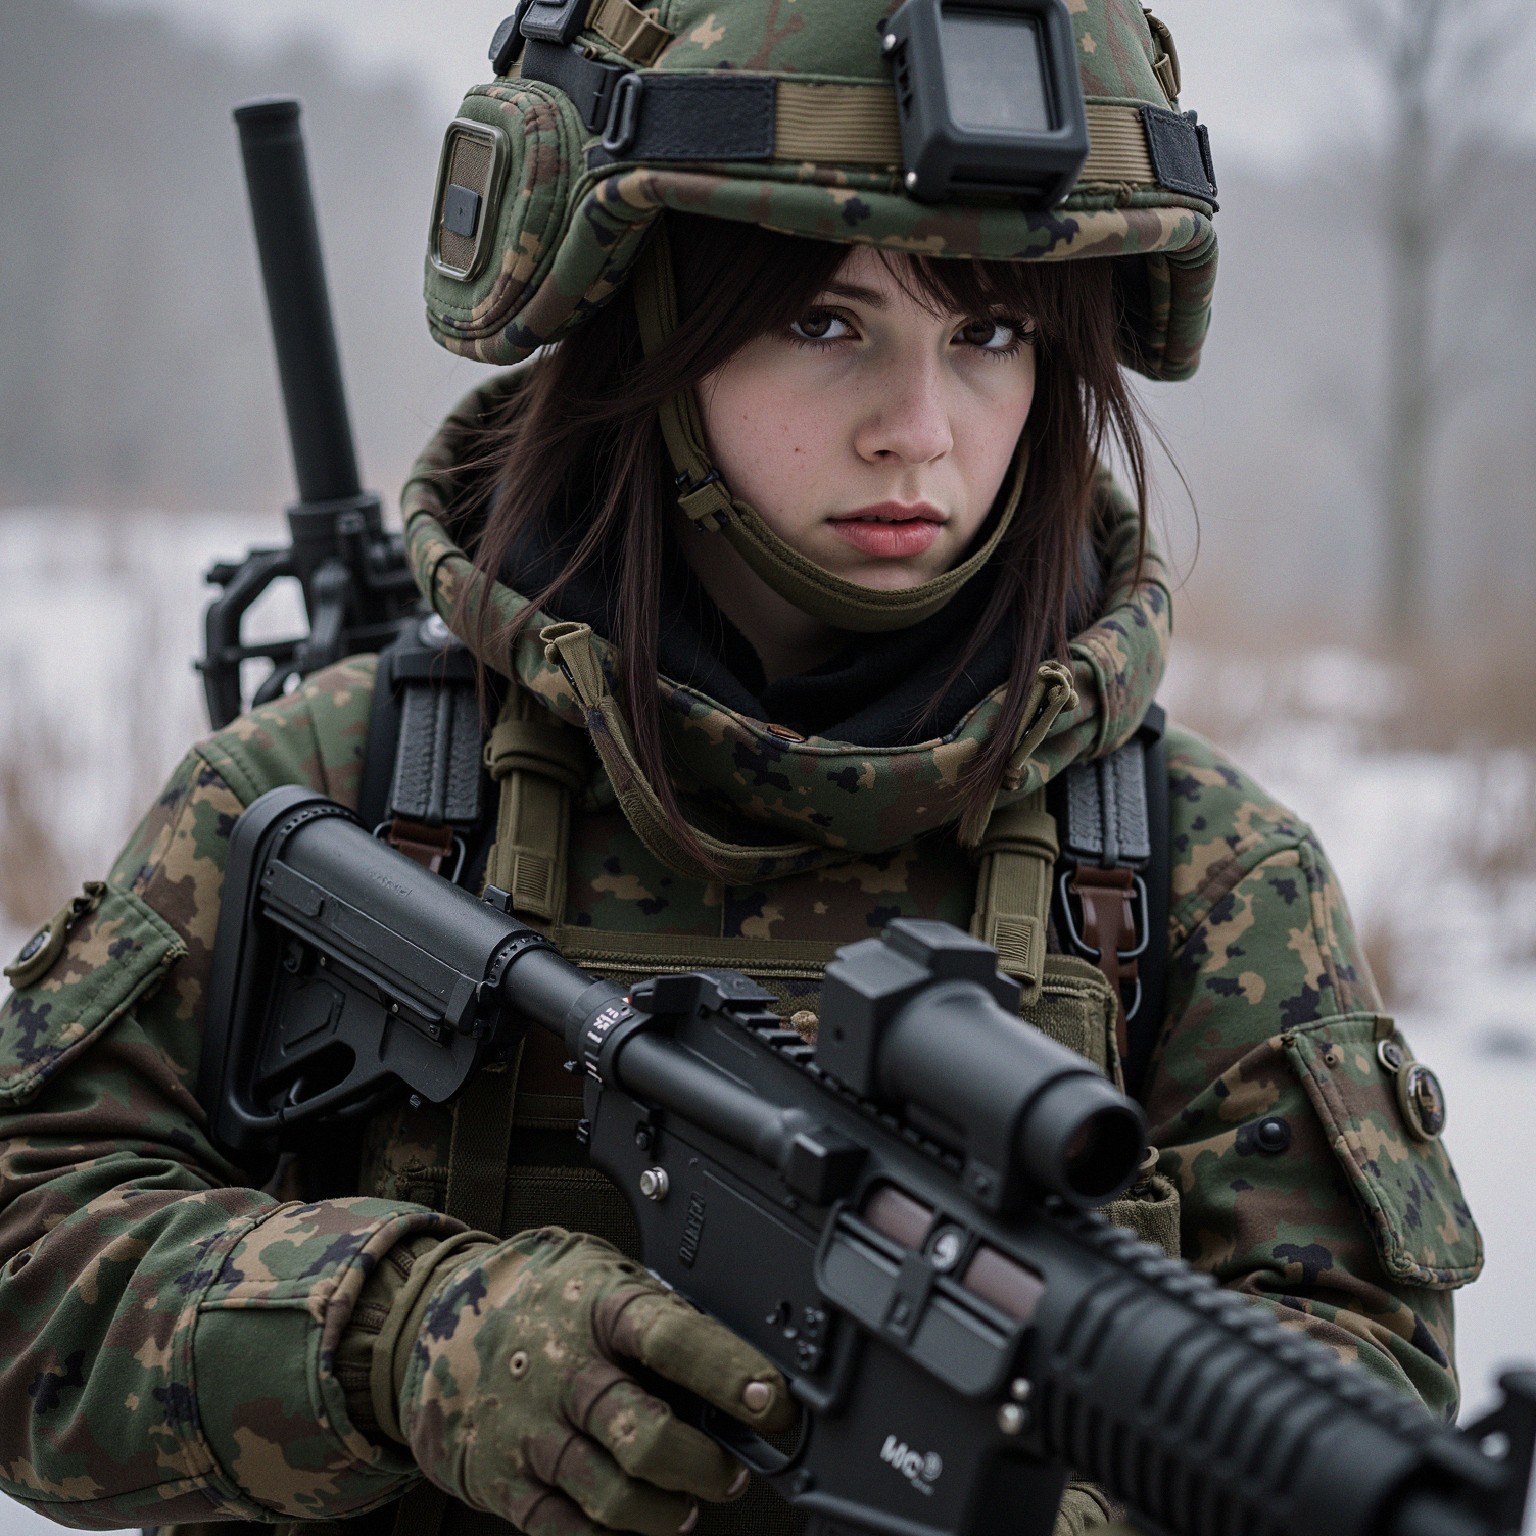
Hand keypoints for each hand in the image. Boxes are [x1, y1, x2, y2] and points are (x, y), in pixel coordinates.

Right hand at [398, 1227, 795, 1535]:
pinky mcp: (501, 1478)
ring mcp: (529, 1428)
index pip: (674, 1339)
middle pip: (646, 1436)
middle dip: (706, 1466)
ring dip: (667, 1512)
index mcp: (598, 1306)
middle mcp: (564, 1369)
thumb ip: (658, 1319)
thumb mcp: (601, 1277)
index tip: (772, 1403)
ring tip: (690, 1504)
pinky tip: (630, 1521)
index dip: (729, 1373)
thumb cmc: (543, 1297)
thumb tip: (736, 1374)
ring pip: (613, 1496)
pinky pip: (566, 1531)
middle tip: (736, 1470)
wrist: (434, 1316)